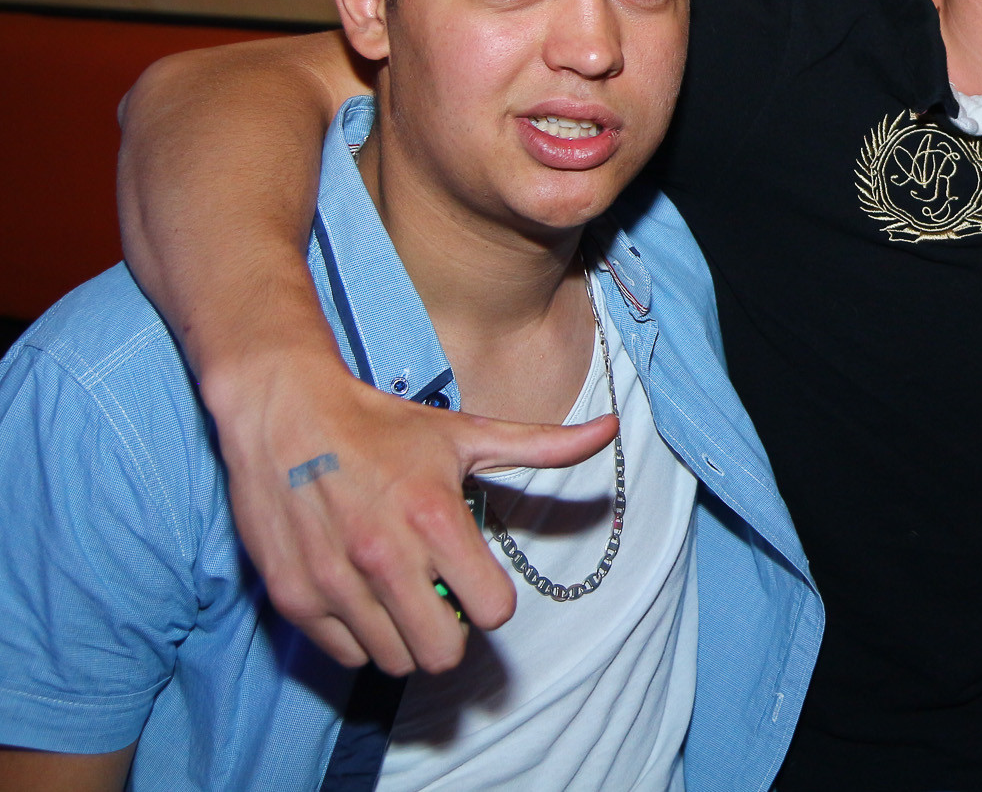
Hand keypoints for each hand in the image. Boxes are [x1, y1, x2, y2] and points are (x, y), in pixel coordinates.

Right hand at [205, 341, 617, 674]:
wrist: (283, 410)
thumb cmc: (381, 425)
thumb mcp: (466, 432)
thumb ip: (542, 445)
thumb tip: (609, 429)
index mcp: (435, 519)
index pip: (493, 612)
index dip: (491, 601)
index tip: (476, 579)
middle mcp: (384, 557)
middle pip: (443, 655)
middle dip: (452, 632)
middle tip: (439, 597)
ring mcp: (334, 583)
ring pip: (394, 661)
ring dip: (404, 635)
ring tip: (397, 589)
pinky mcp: (293, 598)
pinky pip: (346, 654)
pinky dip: (359, 635)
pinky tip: (360, 592)